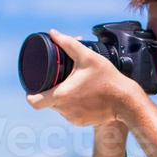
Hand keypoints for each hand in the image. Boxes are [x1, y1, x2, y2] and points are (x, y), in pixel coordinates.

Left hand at [26, 30, 142, 127]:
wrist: (126, 101)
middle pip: (48, 102)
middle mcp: (64, 110)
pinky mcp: (81, 123)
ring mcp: (73, 118)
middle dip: (52, 90)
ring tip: (76, 86)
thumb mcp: (88, 57)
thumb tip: (53, 33)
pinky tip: (84, 97)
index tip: (34, 87)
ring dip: (63, 98)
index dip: (30, 94)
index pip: (34, 101)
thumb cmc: (107, 79)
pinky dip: (74, 106)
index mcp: (61, 96)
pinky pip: (70, 114)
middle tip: (62, 78)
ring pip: (59, 108)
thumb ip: (68, 43)